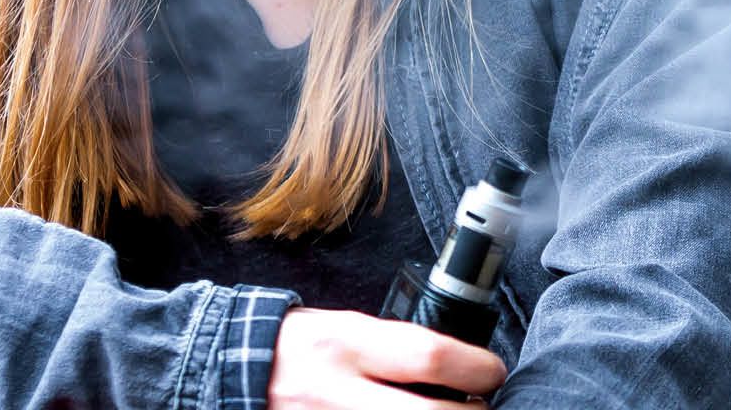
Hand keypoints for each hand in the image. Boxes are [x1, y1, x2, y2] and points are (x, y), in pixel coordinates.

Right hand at [267, 307, 507, 406]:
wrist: (238, 369)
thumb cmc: (301, 347)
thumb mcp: (348, 328)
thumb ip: (397, 345)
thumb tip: (457, 363)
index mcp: (349, 343)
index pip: (429, 355)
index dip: (475, 368)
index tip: (492, 372)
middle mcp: (339, 390)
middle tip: (480, 407)